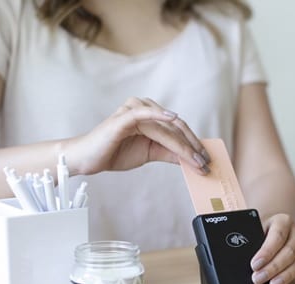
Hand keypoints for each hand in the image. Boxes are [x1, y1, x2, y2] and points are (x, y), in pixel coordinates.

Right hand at [66, 97, 210, 175]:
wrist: (88, 159)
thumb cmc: (115, 153)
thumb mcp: (149, 154)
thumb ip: (169, 153)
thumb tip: (192, 160)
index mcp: (151, 116)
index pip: (178, 130)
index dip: (194, 145)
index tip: (206, 161)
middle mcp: (144, 109)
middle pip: (176, 128)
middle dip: (192, 147)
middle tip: (205, 163)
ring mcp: (134, 111)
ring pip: (165, 127)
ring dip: (183, 144)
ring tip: (195, 159)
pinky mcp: (123, 116)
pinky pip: (144, 114)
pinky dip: (159, 114)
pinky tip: (174, 118)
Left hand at [250, 213, 294, 283]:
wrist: (276, 227)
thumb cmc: (263, 230)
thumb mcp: (256, 228)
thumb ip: (251, 240)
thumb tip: (239, 255)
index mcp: (284, 221)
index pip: (277, 236)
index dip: (266, 252)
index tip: (254, 265)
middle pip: (289, 252)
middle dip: (273, 268)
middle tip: (257, 279)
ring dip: (286, 277)